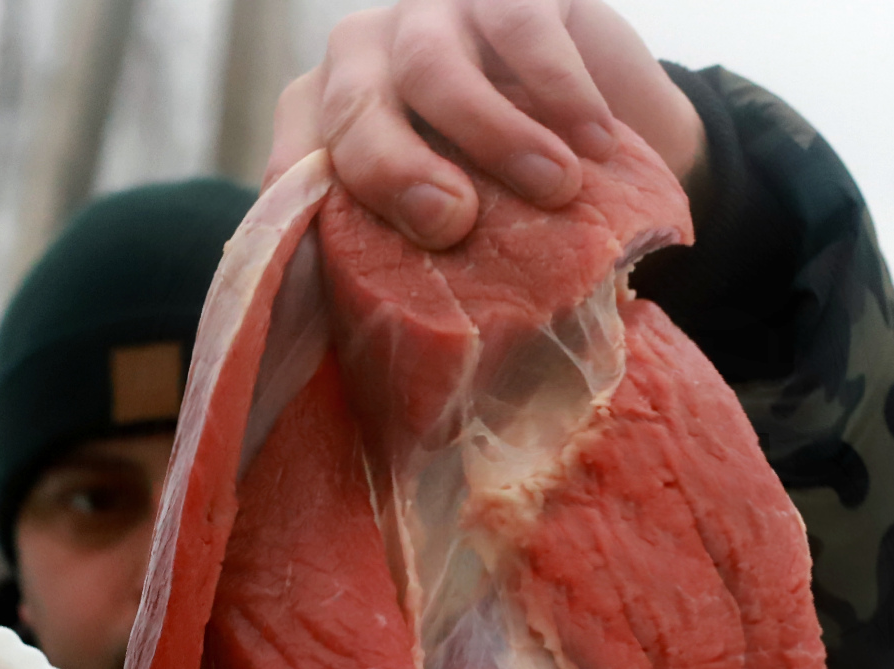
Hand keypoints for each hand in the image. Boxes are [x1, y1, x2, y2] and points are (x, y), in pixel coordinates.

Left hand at [267, 0, 703, 248]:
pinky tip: (595, 142)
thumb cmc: (502, 215)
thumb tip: (392, 405)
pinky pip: (521, 26)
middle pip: (352, 106)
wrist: (599, 147)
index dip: (316, 214)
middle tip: (454, 223)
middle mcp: (362, 60)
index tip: (361, 268)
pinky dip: (560, 88)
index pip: (294, 164)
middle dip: (397, 168)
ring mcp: (433, 15)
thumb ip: (402, 291)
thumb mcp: (444, 254)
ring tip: (557, 189)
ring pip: (434, 64)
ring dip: (494, 133)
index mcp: (323, 127)